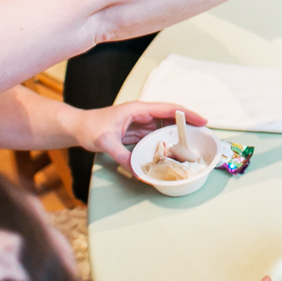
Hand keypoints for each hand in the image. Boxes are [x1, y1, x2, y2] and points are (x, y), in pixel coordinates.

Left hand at [73, 100, 208, 172]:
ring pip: (165, 126)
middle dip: (187, 123)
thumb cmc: (90, 127)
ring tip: (192, 142)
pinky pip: (156, 134)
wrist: (78, 127)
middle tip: (203, 134)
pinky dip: (167, 140)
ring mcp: (140, 123)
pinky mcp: (137, 132)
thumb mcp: (105, 142)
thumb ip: (122, 155)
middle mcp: (142, 114)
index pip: (168, 109)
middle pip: (171, 116)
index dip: (186, 114)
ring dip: (178, 133)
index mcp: (139, 109)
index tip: (202, 121)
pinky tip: (173, 149)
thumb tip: (138, 171)